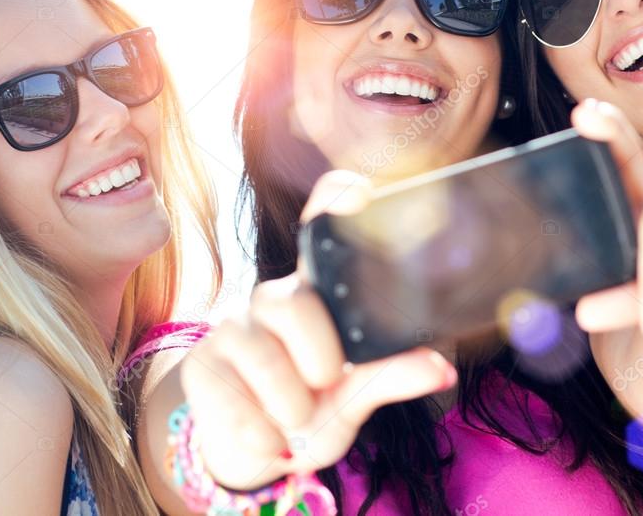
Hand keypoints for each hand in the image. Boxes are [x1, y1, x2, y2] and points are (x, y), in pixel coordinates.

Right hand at [179, 171, 456, 489]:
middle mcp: (274, 299)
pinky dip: (261, 433)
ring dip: (291, 408)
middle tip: (325, 385)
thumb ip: (390, 376)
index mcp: (318, 294)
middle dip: (318, 361)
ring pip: (264, 358)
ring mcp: (232, 328)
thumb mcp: (356, 397)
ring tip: (297, 420)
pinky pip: (232, 399)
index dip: (335, 201)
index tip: (358, 190)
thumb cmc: (312, 410)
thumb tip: (441, 367)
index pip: (320, 228)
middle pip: (294, 302)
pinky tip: (268, 437)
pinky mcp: (202, 364)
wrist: (253, 453)